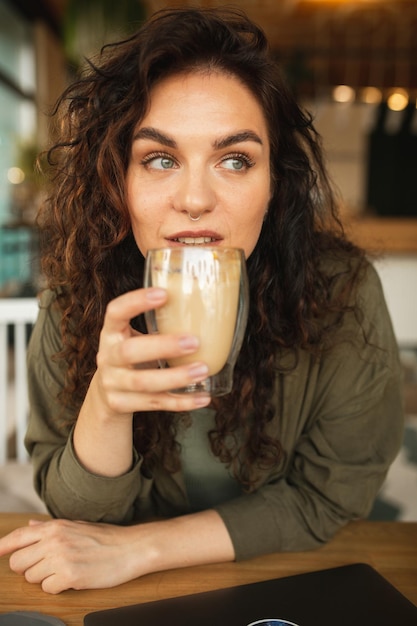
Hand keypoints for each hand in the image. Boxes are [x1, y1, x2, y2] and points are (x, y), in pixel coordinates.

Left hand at [0, 511, 234, 594]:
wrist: (130, 548)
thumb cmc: (106, 537)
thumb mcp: (76, 525)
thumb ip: (50, 527)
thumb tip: (30, 525)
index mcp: (55, 526)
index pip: (18, 537)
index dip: (3, 547)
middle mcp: (55, 540)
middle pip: (18, 562)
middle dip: (28, 567)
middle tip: (45, 566)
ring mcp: (61, 558)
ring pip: (31, 578)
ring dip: (43, 578)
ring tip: (63, 570)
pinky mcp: (70, 576)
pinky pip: (47, 589)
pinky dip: (56, 587)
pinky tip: (71, 579)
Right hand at [73, 287, 210, 475]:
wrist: (106, 395)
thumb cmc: (131, 357)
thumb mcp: (133, 337)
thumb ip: (157, 325)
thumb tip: (203, 304)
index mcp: (111, 333)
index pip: (115, 312)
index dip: (136, 302)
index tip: (164, 294)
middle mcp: (107, 357)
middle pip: (129, 352)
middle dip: (163, 347)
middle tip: (194, 342)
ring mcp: (112, 384)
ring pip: (144, 383)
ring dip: (176, 377)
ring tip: (203, 370)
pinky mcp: (121, 404)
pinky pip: (154, 404)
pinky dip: (181, 402)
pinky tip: (203, 397)